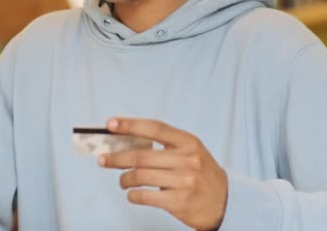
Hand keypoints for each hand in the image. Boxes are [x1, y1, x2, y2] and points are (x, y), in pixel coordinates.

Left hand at [98, 118, 227, 230]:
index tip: (110, 124)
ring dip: (124, 179)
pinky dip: (133, 195)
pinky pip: (145, 196)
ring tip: (122, 181)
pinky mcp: (179, 201)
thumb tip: (126, 142)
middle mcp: (188, 159)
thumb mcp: (190, 152)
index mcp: (188, 142)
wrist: (223, 201)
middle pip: (142, 155)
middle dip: (117, 157)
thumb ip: (165, 146)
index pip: (155, 128)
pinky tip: (132, 194)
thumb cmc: (200, 173)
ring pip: (140, 176)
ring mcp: (184, 181)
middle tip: (103, 159)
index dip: (130, 125)